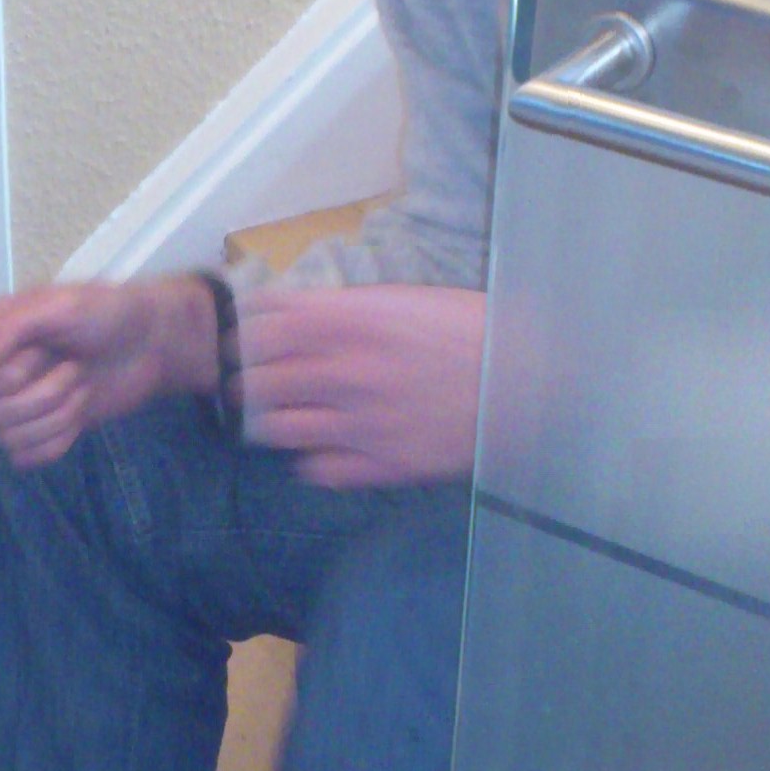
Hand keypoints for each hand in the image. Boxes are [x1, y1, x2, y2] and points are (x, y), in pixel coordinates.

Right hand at [0, 277, 215, 466]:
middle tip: (72, 365)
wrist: (150, 344)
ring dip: (59, 413)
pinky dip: (61, 438)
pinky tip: (79, 411)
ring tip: (80, 384)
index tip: (43, 348)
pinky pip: (28, 457)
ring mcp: (14, 402)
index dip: (10, 370)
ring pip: (11, 437)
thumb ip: (8, 330)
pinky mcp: (38, 431)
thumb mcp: (59, 307)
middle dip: (44, 392)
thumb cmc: (106, 314)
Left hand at [237, 283, 486, 488]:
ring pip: (276, 429)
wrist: (528, 381)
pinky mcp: (381, 464)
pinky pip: (317, 470)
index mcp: (349, 322)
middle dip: (246, 380)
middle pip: (258, 380)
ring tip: (275, 418)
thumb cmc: (472, 331)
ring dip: (269, 422)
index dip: (243, 334)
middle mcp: (345, 371)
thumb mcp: (404, 300)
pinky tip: (319, 450)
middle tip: (248, 382)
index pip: (261, 327)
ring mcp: (359, 423)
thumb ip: (344, 308)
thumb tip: (292, 313)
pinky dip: (309, 460)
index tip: (241, 340)